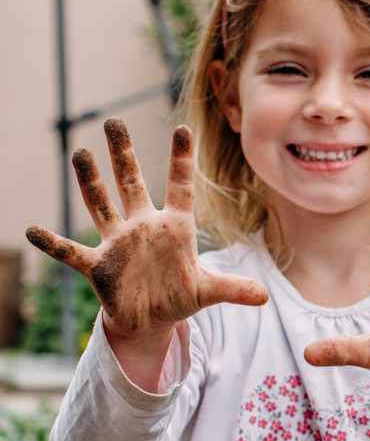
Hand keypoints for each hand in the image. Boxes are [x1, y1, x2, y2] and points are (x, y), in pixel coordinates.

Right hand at [25, 119, 268, 340]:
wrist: (150, 319)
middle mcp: (143, 227)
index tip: (183, 128)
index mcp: (175, 227)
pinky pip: (71, 252)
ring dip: (90, 183)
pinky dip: (52, 243)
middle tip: (113, 121)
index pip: (181, 187)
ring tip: (80, 153)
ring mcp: (118, 243)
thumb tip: (265, 297)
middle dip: (123, 155)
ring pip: (101, 205)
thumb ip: (234, 288)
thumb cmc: (179, 296)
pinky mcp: (99, 266)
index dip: (182, 160)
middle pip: (131, 184)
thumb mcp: (209, 291)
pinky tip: (32, 230)